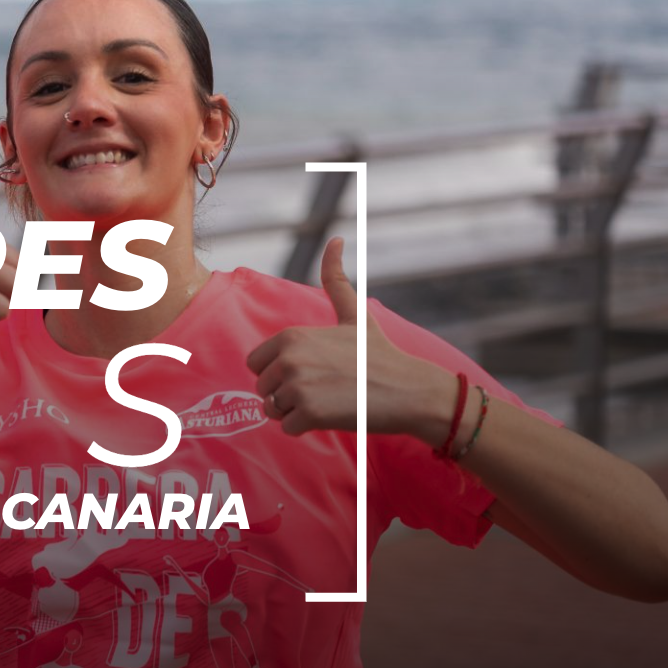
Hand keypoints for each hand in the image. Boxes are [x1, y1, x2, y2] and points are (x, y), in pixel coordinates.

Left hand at [245, 237, 451, 439]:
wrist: (411, 391)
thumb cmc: (380, 355)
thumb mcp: (354, 315)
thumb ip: (336, 281)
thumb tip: (335, 238)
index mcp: (291, 336)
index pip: (255, 364)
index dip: (278, 372)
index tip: (311, 370)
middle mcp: (289, 359)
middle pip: (262, 388)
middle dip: (285, 393)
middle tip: (323, 388)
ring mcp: (297, 387)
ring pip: (272, 410)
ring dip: (295, 411)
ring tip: (328, 400)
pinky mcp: (309, 414)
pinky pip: (288, 428)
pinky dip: (306, 428)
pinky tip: (332, 414)